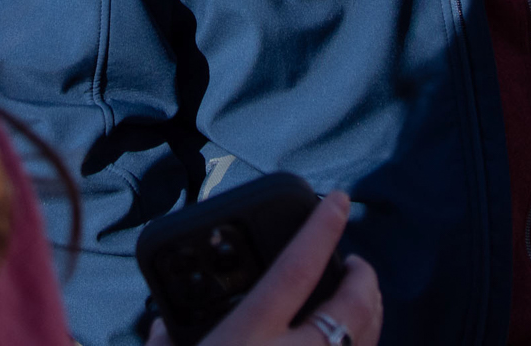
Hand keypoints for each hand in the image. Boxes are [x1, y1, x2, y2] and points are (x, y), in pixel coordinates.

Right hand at [146, 190, 381, 345]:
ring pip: (365, 339)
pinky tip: (351, 341)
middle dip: (363, 279)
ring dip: (371, 313)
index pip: (296, 269)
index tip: (338, 199)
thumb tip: (160, 324)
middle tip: (358, 264)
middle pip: (350, 307)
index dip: (322, 229)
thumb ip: (165, 342)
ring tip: (361, 299)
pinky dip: (362, 345)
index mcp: (250, 338)